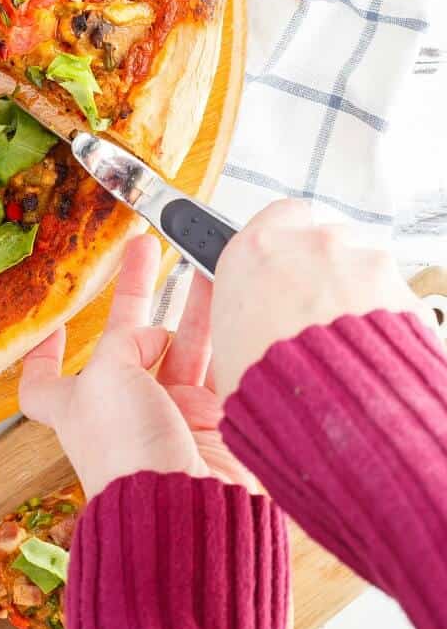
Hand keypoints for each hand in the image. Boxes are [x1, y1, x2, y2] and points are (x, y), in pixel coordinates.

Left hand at [20, 234, 253, 499]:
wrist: (189, 509)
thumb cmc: (129, 455)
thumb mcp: (106, 377)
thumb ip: (126, 341)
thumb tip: (157, 334)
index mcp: (79, 406)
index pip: (44, 383)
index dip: (45, 354)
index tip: (56, 326)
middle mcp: (122, 409)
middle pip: (128, 339)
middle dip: (138, 292)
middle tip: (147, 247)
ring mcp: (170, 415)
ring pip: (183, 346)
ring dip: (194, 304)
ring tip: (204, 259)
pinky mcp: (213, 422)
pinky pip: (219, 368)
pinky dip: (226, 338)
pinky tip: (234, 305)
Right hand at [212, 199, 431, 402]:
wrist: (325, 414)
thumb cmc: (267, 386)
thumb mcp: (228, 343)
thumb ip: (245, 309)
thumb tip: (250, 313)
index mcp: (256, 251)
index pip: (279, 214)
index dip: (288, 237)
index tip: (288, 257)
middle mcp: (310, 245)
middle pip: (327, 241)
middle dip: (325, 271)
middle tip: (315, 314)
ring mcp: (360, 261)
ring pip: (363, 267)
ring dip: (357, 296)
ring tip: (344, 345)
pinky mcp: (400, 287)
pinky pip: (395, 296)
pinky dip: (386, 320)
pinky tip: (369, 354)